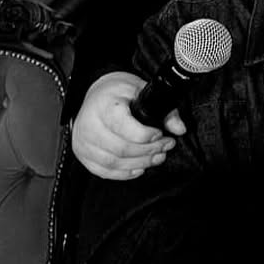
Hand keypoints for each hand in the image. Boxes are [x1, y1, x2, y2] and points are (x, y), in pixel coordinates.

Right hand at [71, 71, 185, 179]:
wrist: (95, 94)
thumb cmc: (118, 91)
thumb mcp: (142, 90)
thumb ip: (164, 109)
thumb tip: (180, 129)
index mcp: (104, 106)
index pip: (124, 127)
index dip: (146, 135)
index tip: (161, 134)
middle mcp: (89, 125)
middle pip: (121, 148)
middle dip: (148, 152)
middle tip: (165, 147)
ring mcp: (83, 142)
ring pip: (113, 163)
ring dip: (139, 163)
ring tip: (156, 157)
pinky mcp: (83, 154)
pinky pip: (103, 171)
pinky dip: (124, 173)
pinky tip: (139, 167)